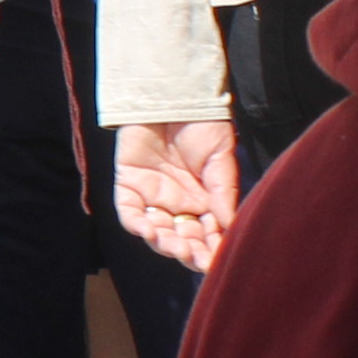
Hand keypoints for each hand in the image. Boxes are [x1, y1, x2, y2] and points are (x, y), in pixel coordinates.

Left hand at [115, 119, 240, 272]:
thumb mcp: (220, 159)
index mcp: (203, 203)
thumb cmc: (202, 126)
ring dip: (166, 244)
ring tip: (177, 247)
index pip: (206, 235)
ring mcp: (152, 198)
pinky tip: (150, 231)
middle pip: (182, 240)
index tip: (218, 259)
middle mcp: (177, 205)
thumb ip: (222, 192)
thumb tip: (228, 226)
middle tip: (197, 259)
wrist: (174, 97)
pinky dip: (138, 225)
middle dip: (190, 253)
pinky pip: (129, 214)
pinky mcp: (129, 188)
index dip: (211, 249)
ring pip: (157, 232)